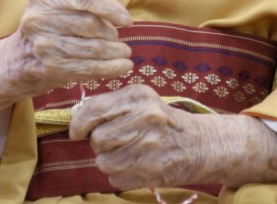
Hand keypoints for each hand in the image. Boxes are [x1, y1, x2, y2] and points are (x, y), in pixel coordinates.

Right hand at [0, 0, 132, 125]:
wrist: (16, 62)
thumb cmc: (45, 30)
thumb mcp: (57, 6)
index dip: (110, 7)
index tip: (127, 20)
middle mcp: (38, 18)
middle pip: (89, 23)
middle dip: (111, 33)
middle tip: (120, 41)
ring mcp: (42, 44)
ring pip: (91, 47)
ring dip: (114, 53)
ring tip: (125, 54)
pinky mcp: (48, 68)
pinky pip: (87, 68)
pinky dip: (109, 68)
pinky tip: (123, 68)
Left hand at [70, 84, 276, 189]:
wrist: (201, 144)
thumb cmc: (164, 122)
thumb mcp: (142, 102)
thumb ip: (110, 105)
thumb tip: (75, 120)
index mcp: (139, 97)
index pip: (93, 109)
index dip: (79, 123)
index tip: (76, 131)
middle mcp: (145, 119)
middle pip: (97, 139)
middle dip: (101, 144)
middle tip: (118, 141)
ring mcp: (149, 146)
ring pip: (104, 161)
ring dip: (110, 161)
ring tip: (129, 153)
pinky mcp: (152, 171)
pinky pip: (115, 179)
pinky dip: (121, 176)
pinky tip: (137, 165)